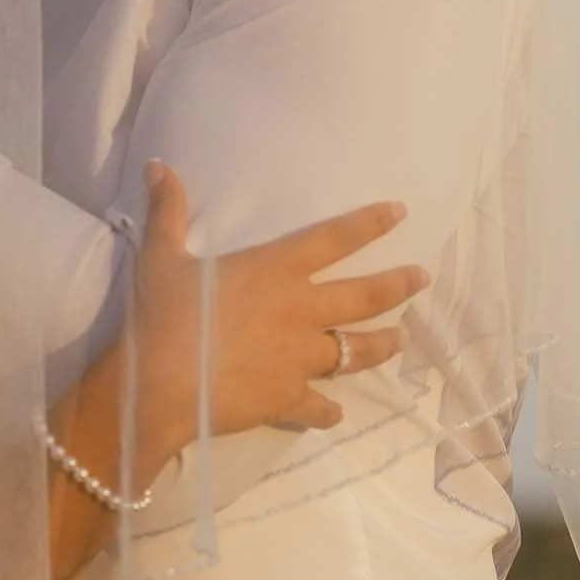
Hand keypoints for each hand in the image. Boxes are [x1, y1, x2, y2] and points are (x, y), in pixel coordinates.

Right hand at [135, 166, 426, 445]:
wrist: (160, 385)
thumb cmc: (164, 316)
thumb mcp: (160, 257)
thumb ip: (167, 212)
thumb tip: (158, 166)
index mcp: (276, 271)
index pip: (335, 239)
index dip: (370, 223)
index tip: (401, 213)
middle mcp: (301, 312)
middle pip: (365, 297)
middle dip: (399, 286)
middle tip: (422, 279)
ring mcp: (300, 359)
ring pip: (356, 351)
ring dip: (382, 345)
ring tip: (400, 340)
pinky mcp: (289, 398)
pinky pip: (318, 407)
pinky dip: (328, 411)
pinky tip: (335, 414)